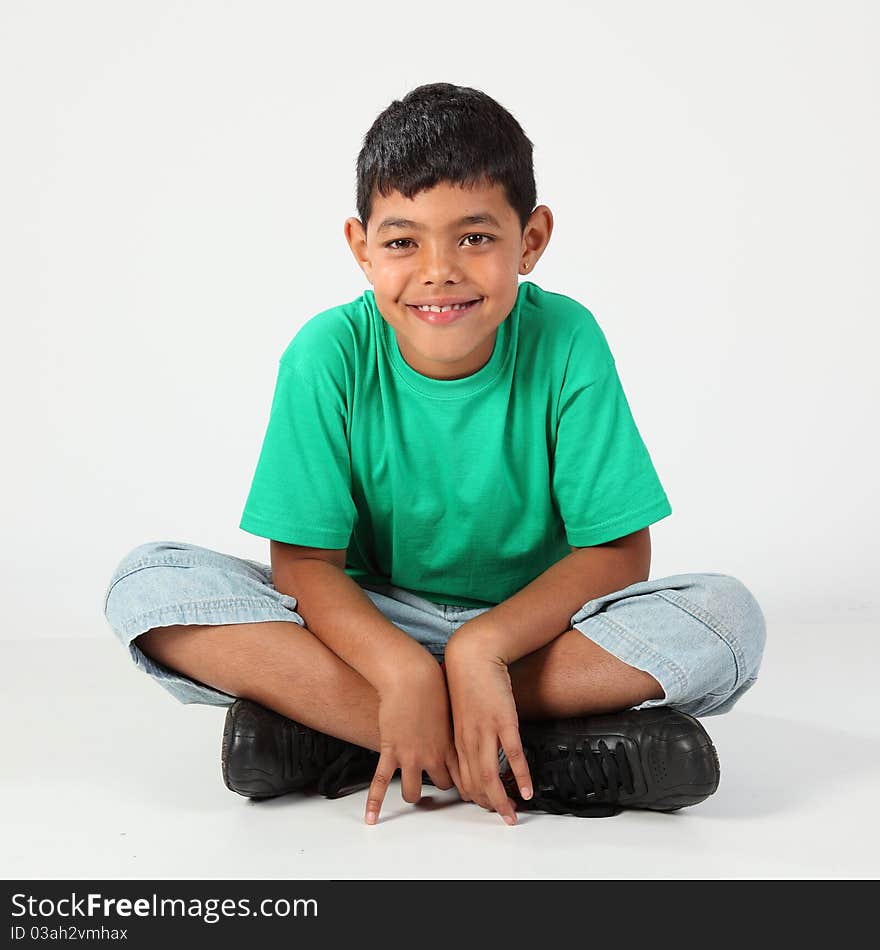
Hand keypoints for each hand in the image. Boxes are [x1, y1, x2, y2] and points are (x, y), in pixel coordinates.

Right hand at [365, 655, 463, 824]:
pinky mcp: (391, 752)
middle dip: (439, 785)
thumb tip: (467, 724)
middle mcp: (433, 756)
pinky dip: (375, 803)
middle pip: (442, 787)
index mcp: (451, 745)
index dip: (467, 786)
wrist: (412, 677)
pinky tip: (371, 819)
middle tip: (438, 783)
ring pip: (414, 793)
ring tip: (413, 791)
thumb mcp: (452, 707)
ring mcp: (411, 757)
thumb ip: (457, 724)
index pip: (464, 777)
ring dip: (413, 794)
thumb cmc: (432, 686)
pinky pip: (381, 783)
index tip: (471, 792)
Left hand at [443, 628, 532, 824]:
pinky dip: (520, 776)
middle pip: (475, 783)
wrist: (473, 656)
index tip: (486, 806)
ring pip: (490, 775)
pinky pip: (512, 755)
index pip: (463, 778)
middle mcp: (468, 740)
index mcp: (457, 739)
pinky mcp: (503, 721)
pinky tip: (527, 790)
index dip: (475, 796)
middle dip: (488, 804)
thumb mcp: (462, 711)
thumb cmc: (468, 682)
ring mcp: (485, 732)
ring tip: (511, 815)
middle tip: (502, 817)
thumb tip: (474, 746)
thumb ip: (466, 731)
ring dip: (501, 800)